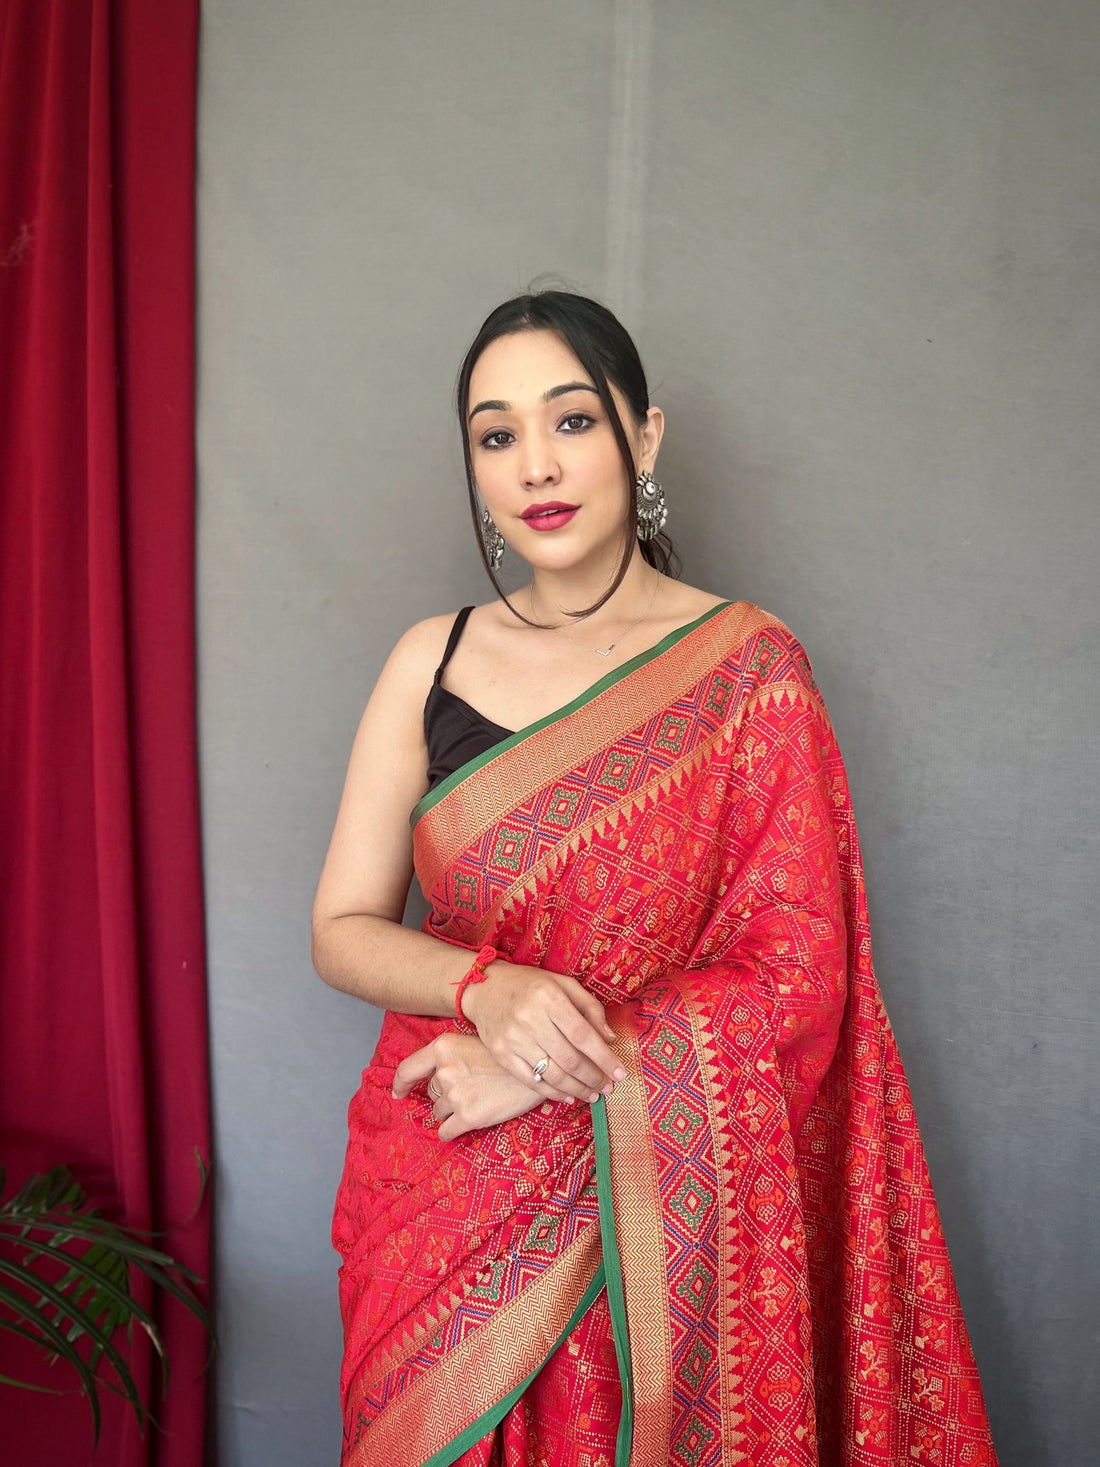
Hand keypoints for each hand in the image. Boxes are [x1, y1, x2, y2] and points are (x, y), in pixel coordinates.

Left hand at [392, 1033, 559, 1140]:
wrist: (540, 1069)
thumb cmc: (509, 1055)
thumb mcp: (474, 1042)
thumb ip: (451, 1057)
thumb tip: (434, 1077)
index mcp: (443, 1047)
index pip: (407, 1069)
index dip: (401, 1084)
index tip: (399, 1093)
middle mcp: (444, 1070)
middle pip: (432, 1092)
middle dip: (446, 1094)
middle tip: (472, 1089)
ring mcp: (455, 1094)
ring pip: (439, 1112)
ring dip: (453, 1111)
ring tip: (478, 1101)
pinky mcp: (467, 1117)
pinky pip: (446, 1133)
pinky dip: (453, 1131)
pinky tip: (469, 1123)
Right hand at [461, 961, 624, 1102]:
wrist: (485, 988)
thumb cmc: (530, 984)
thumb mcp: (563, 984)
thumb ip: (589, 1007)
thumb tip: (610, 1038)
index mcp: (549, 997)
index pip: (583, 1035)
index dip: (604, 1058)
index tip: (620, 1073)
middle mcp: (530, 1018)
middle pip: (570, 1059)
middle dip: (594, 1078)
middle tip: (608, 1087)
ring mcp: (513, 1039)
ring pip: (553, 1074)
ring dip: (578, 1089)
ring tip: (593, 1094)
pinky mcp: (501, 1054)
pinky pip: (531, 1081)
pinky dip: (553, 1093)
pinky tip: (569, 1096)